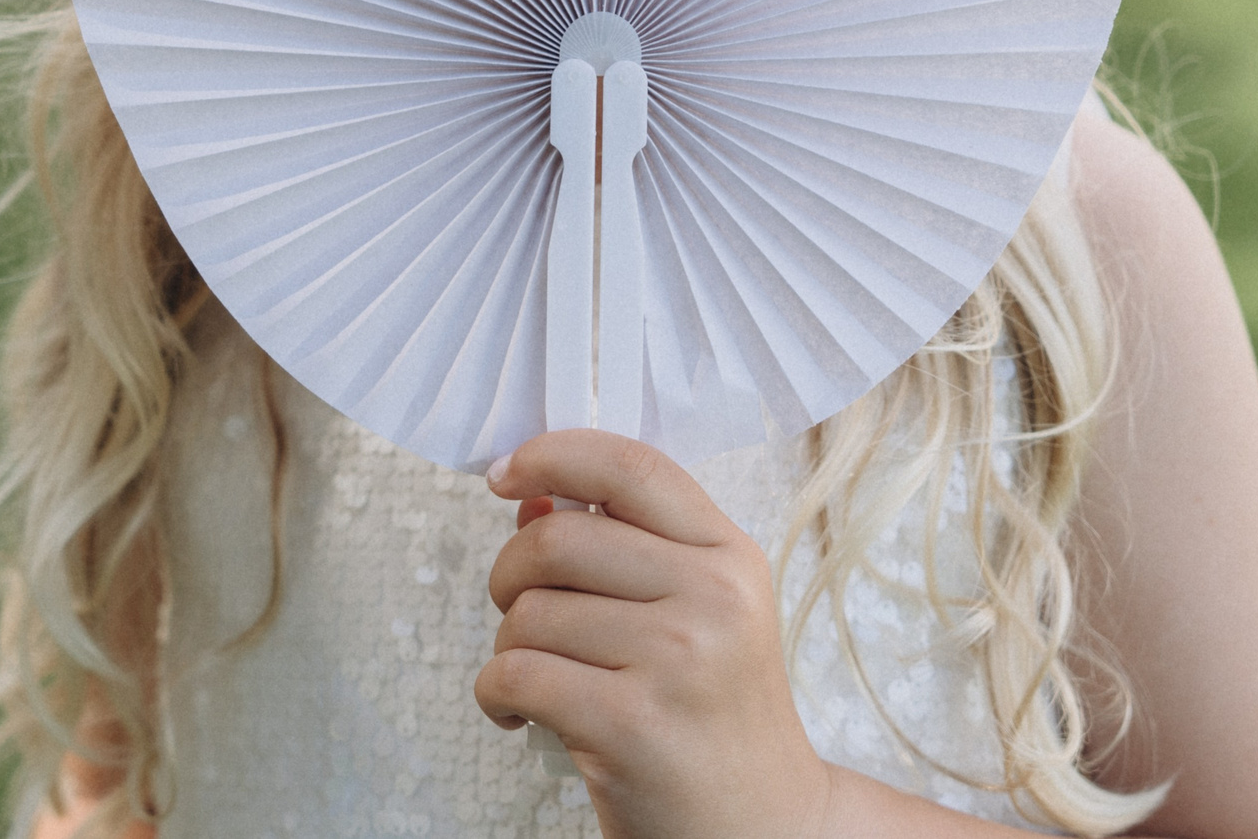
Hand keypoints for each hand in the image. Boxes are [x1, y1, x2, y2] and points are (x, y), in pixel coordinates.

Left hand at [476, 430, 834, 838]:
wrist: (761, 824)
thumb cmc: (713, 716)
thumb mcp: (699, 613)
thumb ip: (623, 547)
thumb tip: (531, 498)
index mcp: (728, 556)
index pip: (629, 466)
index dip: (552, 455)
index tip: (506, 473)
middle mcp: (712, 597)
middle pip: (556, 539)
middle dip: (509, 574)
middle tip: (518, 610)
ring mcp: (675, 659)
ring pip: (528, 613)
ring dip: (506, 647)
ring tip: (539, 678)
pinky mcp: (630, 723)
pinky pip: (516, 675)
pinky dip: (495, 696)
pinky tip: (520, 714)